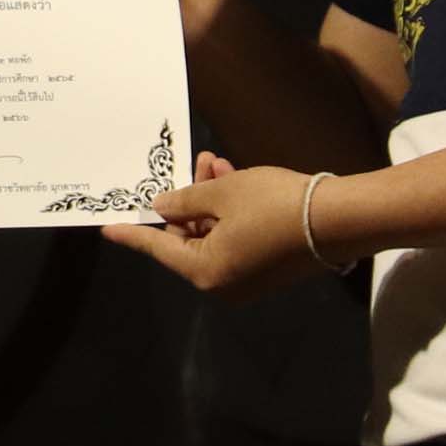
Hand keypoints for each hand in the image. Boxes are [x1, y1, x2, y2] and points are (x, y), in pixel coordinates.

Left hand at [102, 152, 315, 295]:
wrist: (338, 220)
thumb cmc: (273, 205)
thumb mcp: (223, 193)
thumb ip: (184, 200)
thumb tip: (161, 208)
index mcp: (205, 272)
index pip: (157, 249)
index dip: (132, 234)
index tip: (107, 228)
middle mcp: (222, 284)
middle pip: (187, 240)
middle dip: (187, 200)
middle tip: (194, 164)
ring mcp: (246, 279)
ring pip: (213, 234)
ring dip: (211, 199)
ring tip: (215, 162)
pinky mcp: (266, 269)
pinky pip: (234, 239)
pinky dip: (229, 212)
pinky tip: (233, 177)